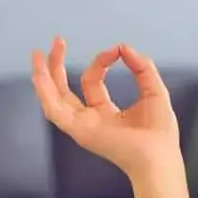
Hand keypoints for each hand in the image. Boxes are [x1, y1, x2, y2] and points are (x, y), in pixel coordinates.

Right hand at [30, 36, 180, 178]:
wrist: (160, 155)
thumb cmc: (160, 132)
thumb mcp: (153, 90)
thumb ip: (141, 68)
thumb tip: (123, 47)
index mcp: (104, 113)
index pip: (92, 82)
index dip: (102, 61)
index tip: (117, 50)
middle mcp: (88, 120)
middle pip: (64, 90)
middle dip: (58, 66)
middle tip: (57, 41)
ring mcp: (81, 126)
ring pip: (53, 100)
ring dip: (43, 77)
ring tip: (37, 55)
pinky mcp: (78, 131)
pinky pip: (53, 111)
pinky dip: (44, 92)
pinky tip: (39, 75)